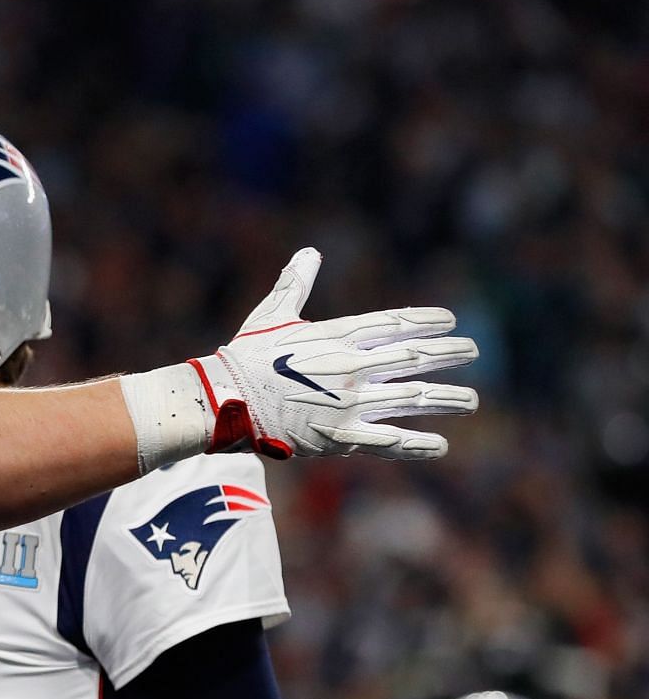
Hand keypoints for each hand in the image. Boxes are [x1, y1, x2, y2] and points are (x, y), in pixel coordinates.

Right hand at [199, 247, 477, 459]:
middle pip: (415, 359)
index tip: (450, 321)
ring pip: (412, 400)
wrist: (225, 400)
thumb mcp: (272, 314)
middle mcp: (352, 367)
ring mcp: (350, 404)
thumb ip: (296, 284)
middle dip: (449, 354)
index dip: (428, 322)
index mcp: (338, 335)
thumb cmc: (246, 356)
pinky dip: (417, 445)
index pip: (397, 324)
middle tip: (472, 351)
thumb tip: (308, 252)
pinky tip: (441, 445)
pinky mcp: (340, 437)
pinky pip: (388, 442)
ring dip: (446, 400)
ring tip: (471, 402)